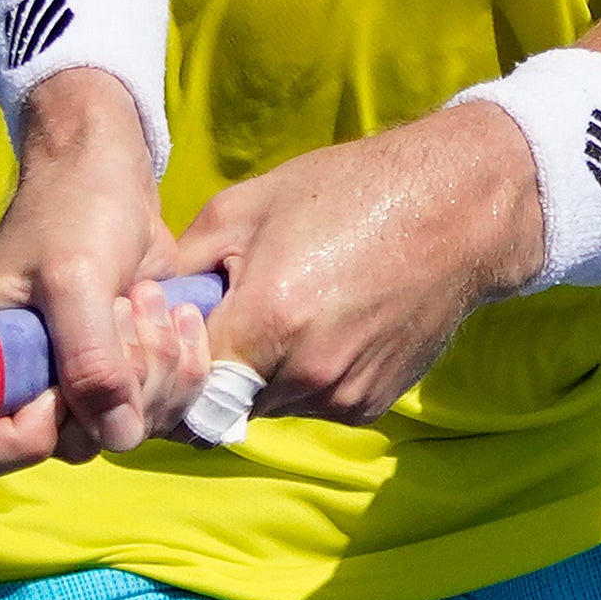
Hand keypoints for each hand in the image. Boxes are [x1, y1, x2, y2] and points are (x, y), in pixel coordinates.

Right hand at [0, 68, 212, 482]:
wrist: (109, 170)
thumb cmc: (73, 209)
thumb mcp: (76, 276)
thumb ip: (89, 358)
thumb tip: (116, 435)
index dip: (17, 442)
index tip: (58, 394)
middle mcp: (12, 384)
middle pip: (64, 445)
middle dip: (111, 391)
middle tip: (121, 316)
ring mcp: (67, 382)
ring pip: (117, 430)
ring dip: (152, 373)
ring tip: (144, 302)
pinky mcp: (114, 373)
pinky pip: (153, 408)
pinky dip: (176, 369)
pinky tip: (173, 315)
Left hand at [166, 102, 540, 428]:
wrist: (457, 209)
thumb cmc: (347, 191)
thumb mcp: (244, 207)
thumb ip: (183, 268)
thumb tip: (143, 306)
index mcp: (267, 322)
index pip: (180, 388)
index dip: (161, 369)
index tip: (162, 340)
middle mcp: (306, 374)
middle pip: (220, 406)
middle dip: (206, 373)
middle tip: (216, 323)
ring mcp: (344, 397)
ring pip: (266, 407)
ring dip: (256, 375)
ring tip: (279, 311)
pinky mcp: (372, 405)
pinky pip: (312, 404)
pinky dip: (301, 376)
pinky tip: (321, 322)